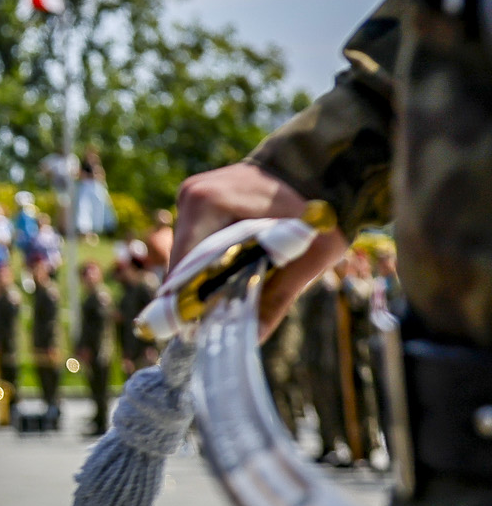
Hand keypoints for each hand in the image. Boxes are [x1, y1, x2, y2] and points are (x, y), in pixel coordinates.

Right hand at [173, 162, 346, 337]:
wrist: (323, 167)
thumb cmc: (319, 208)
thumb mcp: (307, 256)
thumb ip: (278, 295)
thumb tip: (253, 338)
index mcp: (208, 203)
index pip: (183, 262)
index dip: (186, 298)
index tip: (194, 329)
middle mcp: (190, 195)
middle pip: (182, 258)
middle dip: (195, 290)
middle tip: (212, 322)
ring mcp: (192, 194)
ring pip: (187, 250)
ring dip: (202, 275)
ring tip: (224, 300)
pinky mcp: (200, 198)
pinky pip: (196, 238)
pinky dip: (209, 260)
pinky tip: (227, 276)